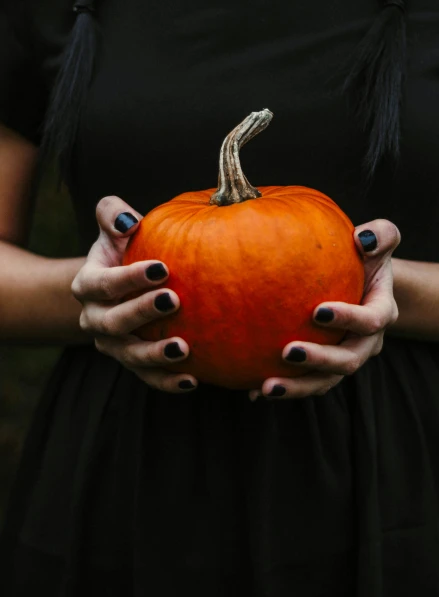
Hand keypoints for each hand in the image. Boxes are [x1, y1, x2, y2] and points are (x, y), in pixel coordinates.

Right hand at [71, 196, 197, 393]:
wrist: (119, 287)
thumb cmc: (123, 249)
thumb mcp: (114, 228)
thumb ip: (112, 213)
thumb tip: (129, 220)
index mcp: (88, 285)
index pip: (103, 283)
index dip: (129, 278)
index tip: (161, 268)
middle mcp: (95, 318)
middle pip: (112, 322)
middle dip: (141, 313)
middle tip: (173, 299)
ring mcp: (112, 345)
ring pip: (128, 356)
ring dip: (154, 355)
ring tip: (182, 348)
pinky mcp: (132, 363)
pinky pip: (147, 378)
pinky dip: (167, 382)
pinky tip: (192, 380)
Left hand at [248, 219, 400, 401]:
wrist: (360, 280)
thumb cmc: (364, 254)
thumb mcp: (379, 239)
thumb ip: (381, 234)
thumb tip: (362, 238)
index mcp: (382, 311)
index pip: (371, 320)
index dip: (349, 319)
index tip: (317, 311)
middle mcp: (367, 342)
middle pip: (349, 360)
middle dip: (320, 360)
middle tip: (287, 351)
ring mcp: (346, 358)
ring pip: (326, 381)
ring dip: (298, 386)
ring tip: (266, 386)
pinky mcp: (326, 369)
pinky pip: (306, 384)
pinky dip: (284, 389)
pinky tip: (251, 390)